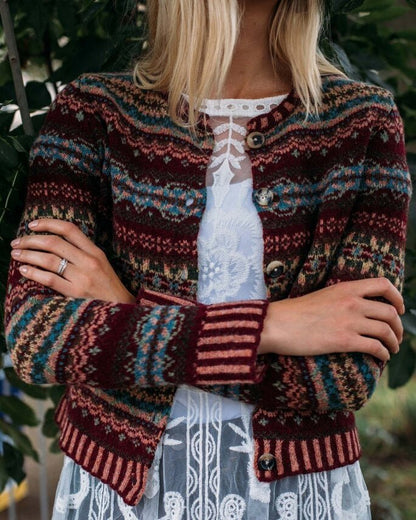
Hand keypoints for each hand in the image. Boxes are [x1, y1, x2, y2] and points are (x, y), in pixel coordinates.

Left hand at [10, 219, 134, 303]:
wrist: (123, 309)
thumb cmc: (109, 288)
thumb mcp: (102, 264)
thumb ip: (82, 253)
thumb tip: (53, 243)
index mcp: (96, 252)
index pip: (69, 229)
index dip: (48, 223)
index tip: (32, 225)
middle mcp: (89, 261)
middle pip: (54, 243)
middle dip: (31, 240)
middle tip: (17, 242)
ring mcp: (83, 277)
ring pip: (49, 259)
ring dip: (28, 255)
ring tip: (16, 255)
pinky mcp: (76, 293)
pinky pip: (50, 279)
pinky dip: (34, 273)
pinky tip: (24, 271)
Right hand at [259, 278, 403, 361]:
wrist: (277, 324)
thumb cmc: (295, 312)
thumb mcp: (323, 296)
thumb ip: (343, 298)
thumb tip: (359, 308)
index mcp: (346, 288)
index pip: (384, 285)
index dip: (397, 297)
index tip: (399, 308)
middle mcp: (352, 302)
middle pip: (390, 312)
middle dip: (398, 327)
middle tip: (396, 336)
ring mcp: (349, 321)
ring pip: (386, 331)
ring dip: (394, 342)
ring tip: (391, 349)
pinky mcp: (344, 341)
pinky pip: (375, 347)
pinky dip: (383, 354)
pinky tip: (381, 358)